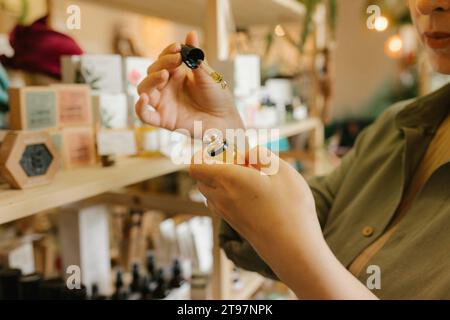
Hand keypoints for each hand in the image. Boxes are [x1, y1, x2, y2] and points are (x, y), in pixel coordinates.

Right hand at [135, 31, 243, 134]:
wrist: (225, 120)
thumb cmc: (217, 97)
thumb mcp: (207, 75)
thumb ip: (196, 57)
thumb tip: (191, 33)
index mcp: (177, 75)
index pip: (163, 59)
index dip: (168, 52)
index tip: (178, 48)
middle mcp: (166, 88)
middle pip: (152, 72)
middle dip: (161, 64)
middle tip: (176, 61)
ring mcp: (163, 103)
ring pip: (143, 89)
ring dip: (150, 80)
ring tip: (164, 75)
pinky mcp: (163, 120)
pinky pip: (144, 115)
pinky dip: (139, 107)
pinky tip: (144, 99)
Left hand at [189, 147, 322, 264]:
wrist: (294, 250)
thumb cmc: (291, 208)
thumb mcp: (282, 170)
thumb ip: (260, 155)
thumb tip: (246, 153)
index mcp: (228, 179)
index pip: (195, 165)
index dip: (205, 154)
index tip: (227, 150)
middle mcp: (220, 197)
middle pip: (201, 177)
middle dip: (215, 166)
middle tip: (242, 163)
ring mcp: (225, 213)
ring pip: (210, 191)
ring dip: (221, 181)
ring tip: (250, 179)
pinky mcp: (233, 224)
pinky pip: (220, 203)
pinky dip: (229, 195)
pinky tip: (253, 194)